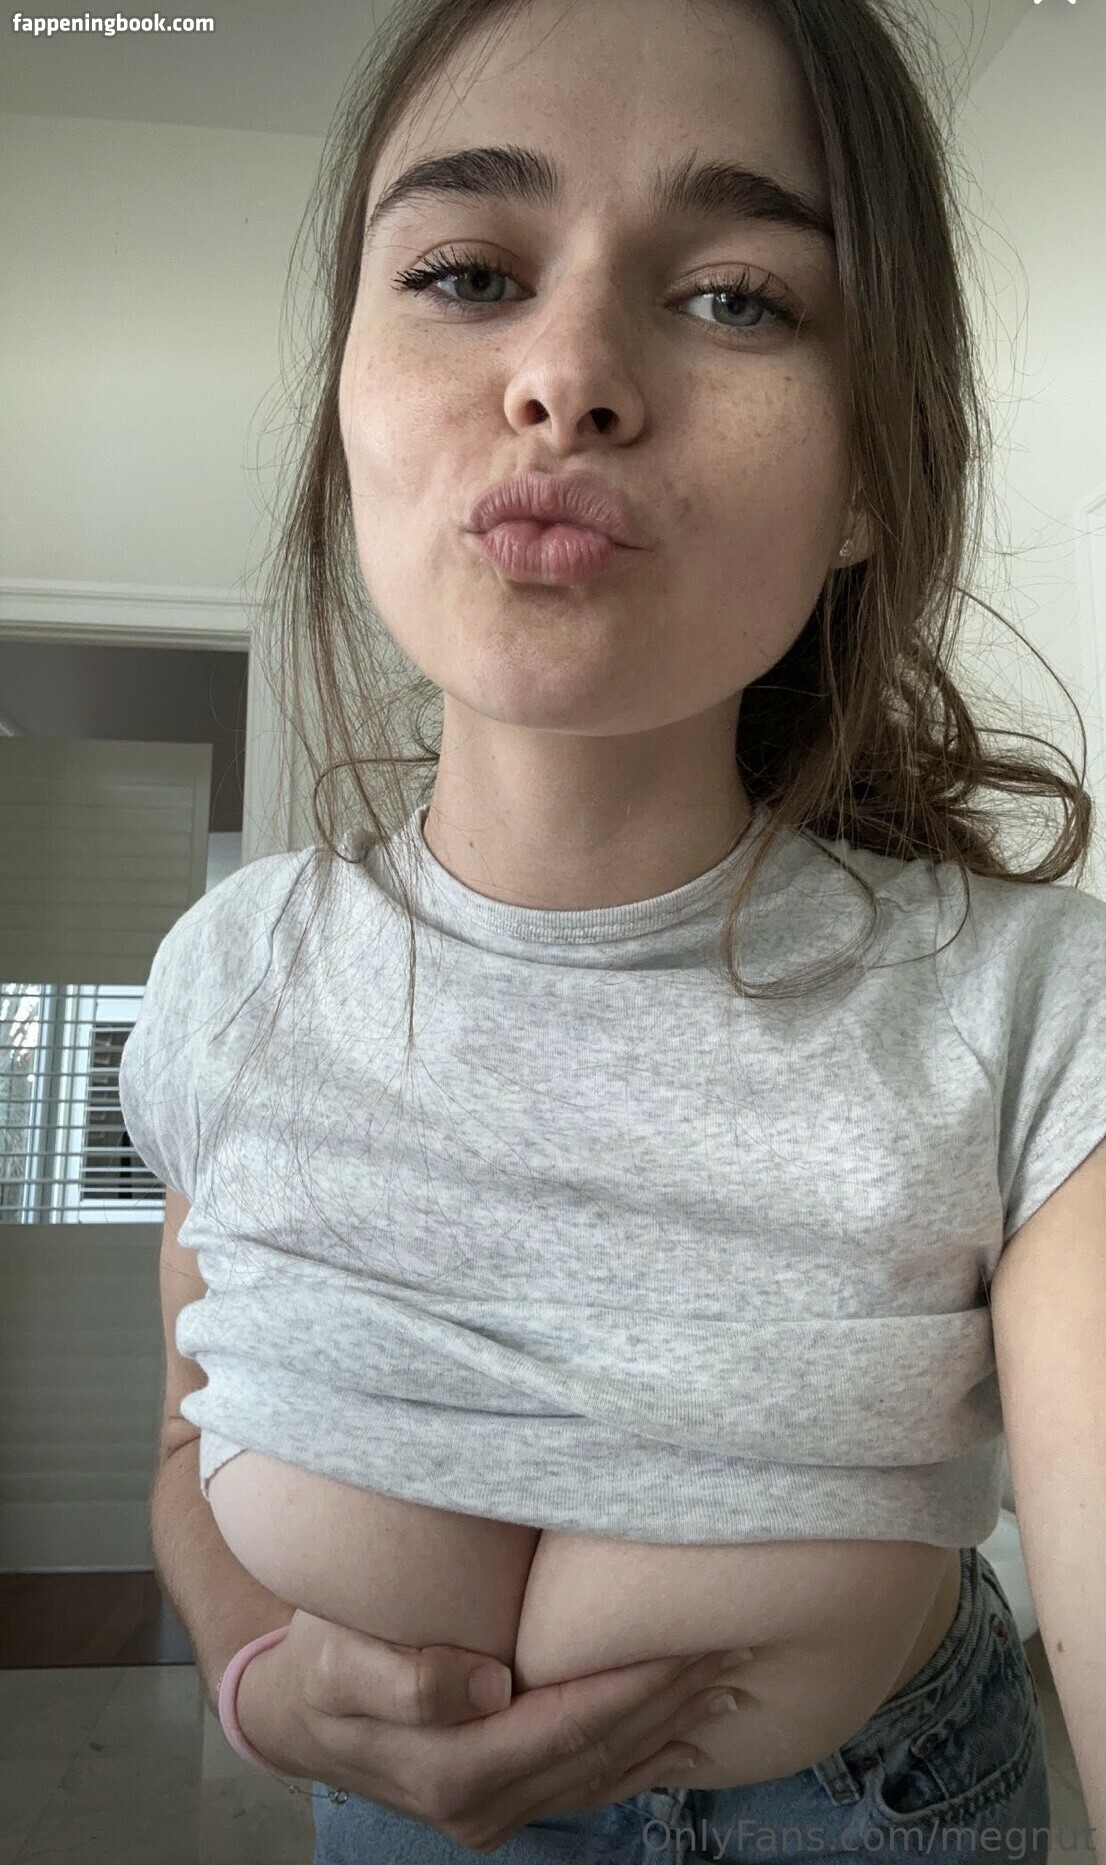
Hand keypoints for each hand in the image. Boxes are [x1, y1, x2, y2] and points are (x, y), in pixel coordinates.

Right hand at [235, 1610, 750, 1853]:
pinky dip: (639, 1761)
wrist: (292, 1713)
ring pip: (603, 1773)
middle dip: (673, 1700)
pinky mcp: (500, 1806)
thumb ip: (404, 1680)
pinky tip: (683, 1738)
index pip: (572, 1721)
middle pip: (600, 1751)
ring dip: (670, 1729)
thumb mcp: (338, 1658)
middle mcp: (483, 1804)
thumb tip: (490, 1688)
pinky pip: (585, 1788)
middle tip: (738, 1647)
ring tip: (729, 1684)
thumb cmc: (320, 1660)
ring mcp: (494, 1813)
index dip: (638, 1682)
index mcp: (454, 1766)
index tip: (695, 1639)